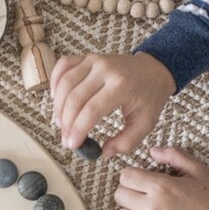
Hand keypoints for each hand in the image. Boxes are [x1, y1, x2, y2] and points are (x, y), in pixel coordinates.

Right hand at [50, 52, 174, 155]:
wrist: (153, 69)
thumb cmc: (149, 96)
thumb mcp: (145, 123)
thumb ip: (126, 141)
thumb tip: (104, 152)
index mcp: (122, 86)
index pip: (91, 110)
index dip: (77, 129)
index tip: (72, 145)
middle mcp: (106, 70)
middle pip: (75, 98)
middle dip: (66, 123)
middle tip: (66, 139)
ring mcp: (95, 60)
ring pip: (65, 83)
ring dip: (58, 107)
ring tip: (61, 123)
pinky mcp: (87, 57)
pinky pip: (63, 66)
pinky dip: (55, 82)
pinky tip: (56, 99)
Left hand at [114, 147, 208, 209]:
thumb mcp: (198, 171)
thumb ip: (175, 156)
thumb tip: (153, 151)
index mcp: (161, 186)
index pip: (125, 176)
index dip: (131, 176)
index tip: (140, 180)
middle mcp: (152, 206)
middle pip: (119, 195)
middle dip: (129, 192)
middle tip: (141, 195)